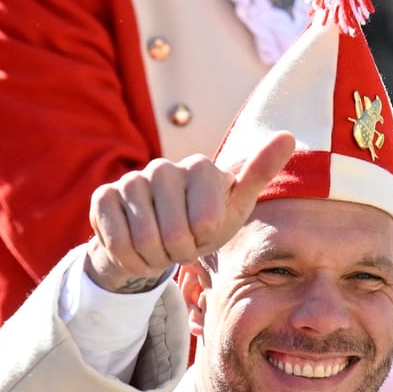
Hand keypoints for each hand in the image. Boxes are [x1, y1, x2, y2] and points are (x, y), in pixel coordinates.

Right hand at [85, 131, 296, 292]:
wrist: (156, 241)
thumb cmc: (203, 223)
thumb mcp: (235, 207)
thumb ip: (259, 173)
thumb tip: (288, 135)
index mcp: (201, 168)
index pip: (205, 220)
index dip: (203, 238)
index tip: (204, 231)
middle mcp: (164, 167)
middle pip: (174, 234)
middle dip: (179, 252)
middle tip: (180, 244)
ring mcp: (132, 180)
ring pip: (144, 239)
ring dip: (154, 257)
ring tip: (160, 247)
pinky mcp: (104, 197)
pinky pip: (117, 240)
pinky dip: (129, 256)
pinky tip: (135, 250)